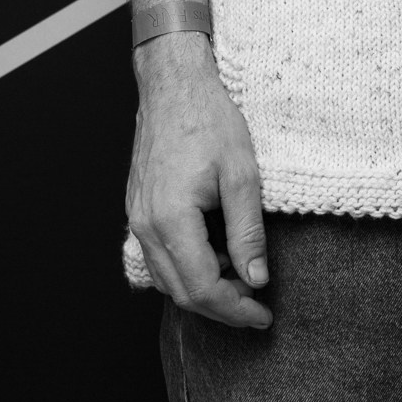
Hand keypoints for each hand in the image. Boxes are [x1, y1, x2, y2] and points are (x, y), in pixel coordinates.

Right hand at [127, 31, 271, 328]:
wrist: (173, 86)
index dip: (235, 309)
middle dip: (222, 307)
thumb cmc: (209, 121)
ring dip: (204, 289)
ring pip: (167, 279)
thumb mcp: (242, 174)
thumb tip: (256, 279)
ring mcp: (137, 219)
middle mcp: (146, 226)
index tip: (263, 315)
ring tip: (242, 276)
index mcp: (171, 219)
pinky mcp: (137, 211)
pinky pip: (159, 257)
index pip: (202, 288)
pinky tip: (217, 254)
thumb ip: (247, 232)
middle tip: (257, 307)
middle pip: (181, 293)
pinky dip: (188, 268)